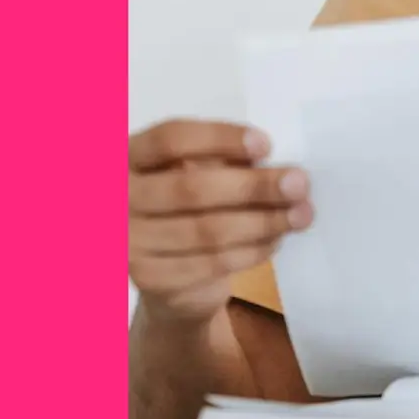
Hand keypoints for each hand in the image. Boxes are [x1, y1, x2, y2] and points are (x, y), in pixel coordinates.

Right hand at [129, 120, 313, 328]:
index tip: (266, 145)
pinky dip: (252, 251)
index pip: (169, 139)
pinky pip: (212, 263)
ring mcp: (130, 242)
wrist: (167, 279)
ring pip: (207, 230)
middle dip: (253, 186)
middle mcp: (118, 198)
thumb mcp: (196, 175)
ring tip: (301, 214)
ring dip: (262, 222)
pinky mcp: (151, 280)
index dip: (219, 138)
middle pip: (191, 188)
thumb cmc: (187, 210)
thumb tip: (275, 162)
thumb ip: (221, 162)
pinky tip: (277, 239)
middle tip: (299, 183)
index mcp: (127, 156)